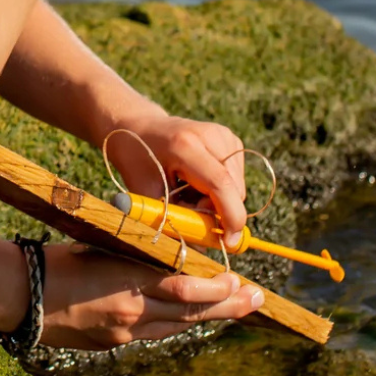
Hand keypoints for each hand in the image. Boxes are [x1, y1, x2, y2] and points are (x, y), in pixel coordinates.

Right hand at [41, 241, 263, 349]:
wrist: (20, 295)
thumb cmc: (57, 259)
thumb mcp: (100, 245)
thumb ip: (135, 251)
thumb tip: (169, 249)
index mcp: (127, 282)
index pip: (186, 288)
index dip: (218, 289)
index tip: (240, 281)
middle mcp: (132, 312)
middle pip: (191, 312)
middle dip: (228, 307)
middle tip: (257, 300)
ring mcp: (124, 333)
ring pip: (178, 326)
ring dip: (207, 316)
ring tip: (233, 307)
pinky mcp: (114, 344)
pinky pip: (156, 333)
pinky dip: (178, 322)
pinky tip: (190, 315)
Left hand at [105, 109, 247, 242]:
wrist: (137, 127)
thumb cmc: (138, 161)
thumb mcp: (146, 193)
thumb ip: (173, 219)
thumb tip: (204, 248)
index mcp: (185, 145)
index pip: (221, 184)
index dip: (230, 217)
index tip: (228, 243)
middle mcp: (210, 135)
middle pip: (233, 189)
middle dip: (219, 212)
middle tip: (189, 210)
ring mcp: (223, 135)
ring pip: (238, 187)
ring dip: (219, 201)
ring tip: (188, 192)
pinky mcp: (230, 139)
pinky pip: (236, 178)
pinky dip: (221, 189)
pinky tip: (198, 181)